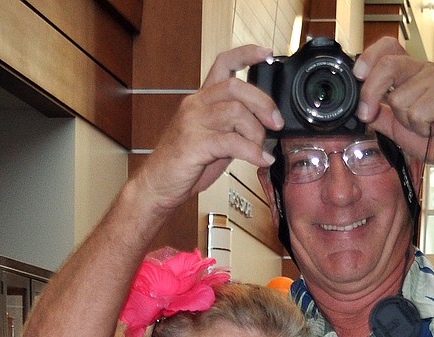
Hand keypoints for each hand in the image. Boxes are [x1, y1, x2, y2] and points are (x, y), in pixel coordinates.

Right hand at [134, 44, 282, 211]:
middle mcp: (196, 104)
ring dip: (256, 133)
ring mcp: (193, 122)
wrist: (157, 185)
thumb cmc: (185, 164)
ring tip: (261, 150)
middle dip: (263, 103)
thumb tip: (265, 128)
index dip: (246, 54)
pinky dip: (252, 152)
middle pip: (236, 87)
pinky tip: (261, 160)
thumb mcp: (213, 140)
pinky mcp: (194, 144)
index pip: (223, 63)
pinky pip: (232, 142)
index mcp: (201, 99)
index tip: (267, 54)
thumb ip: (234, 128)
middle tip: (276, 123)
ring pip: (236, 113)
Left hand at [352, 38, 433, 173]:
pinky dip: (419, 127)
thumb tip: (360, 108)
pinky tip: (431, 127)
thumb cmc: (433, 137)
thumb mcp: (396, 127)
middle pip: (387, 66)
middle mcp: (422, 70)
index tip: (358, 76)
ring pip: (399, 97)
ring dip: (405, 120)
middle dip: (371, 92)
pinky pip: (416, 112)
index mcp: (410, 72)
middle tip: (367, 113)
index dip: (369, 57)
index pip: (387, 47)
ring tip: (422, 124)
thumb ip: (380, 115)